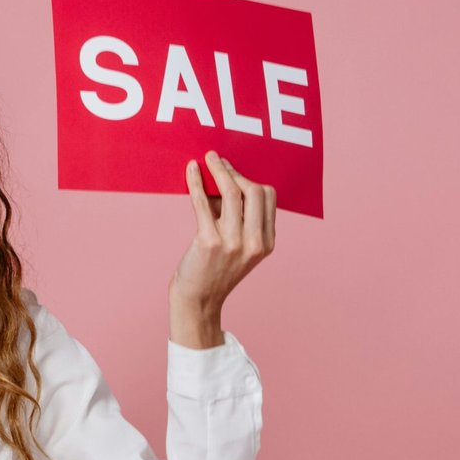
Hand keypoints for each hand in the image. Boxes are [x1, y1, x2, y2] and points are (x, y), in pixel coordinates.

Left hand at [172, 151, 275, 311]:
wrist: (198, 300)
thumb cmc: (213, 269)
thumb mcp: (237, 245)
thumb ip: (235, 216)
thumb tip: (221, 178)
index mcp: (267, 242)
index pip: (268, 197)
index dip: (250, 179)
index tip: (233, 173)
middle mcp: (255, 242)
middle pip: (254, 190)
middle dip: (235, 172)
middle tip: (219, 162)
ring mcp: (234, 243)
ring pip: (231, 192)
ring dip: (218, 170)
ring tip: (207, 159)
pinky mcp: (209, 242)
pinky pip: (203, 202)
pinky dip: (196, 181)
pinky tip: (191, 170)